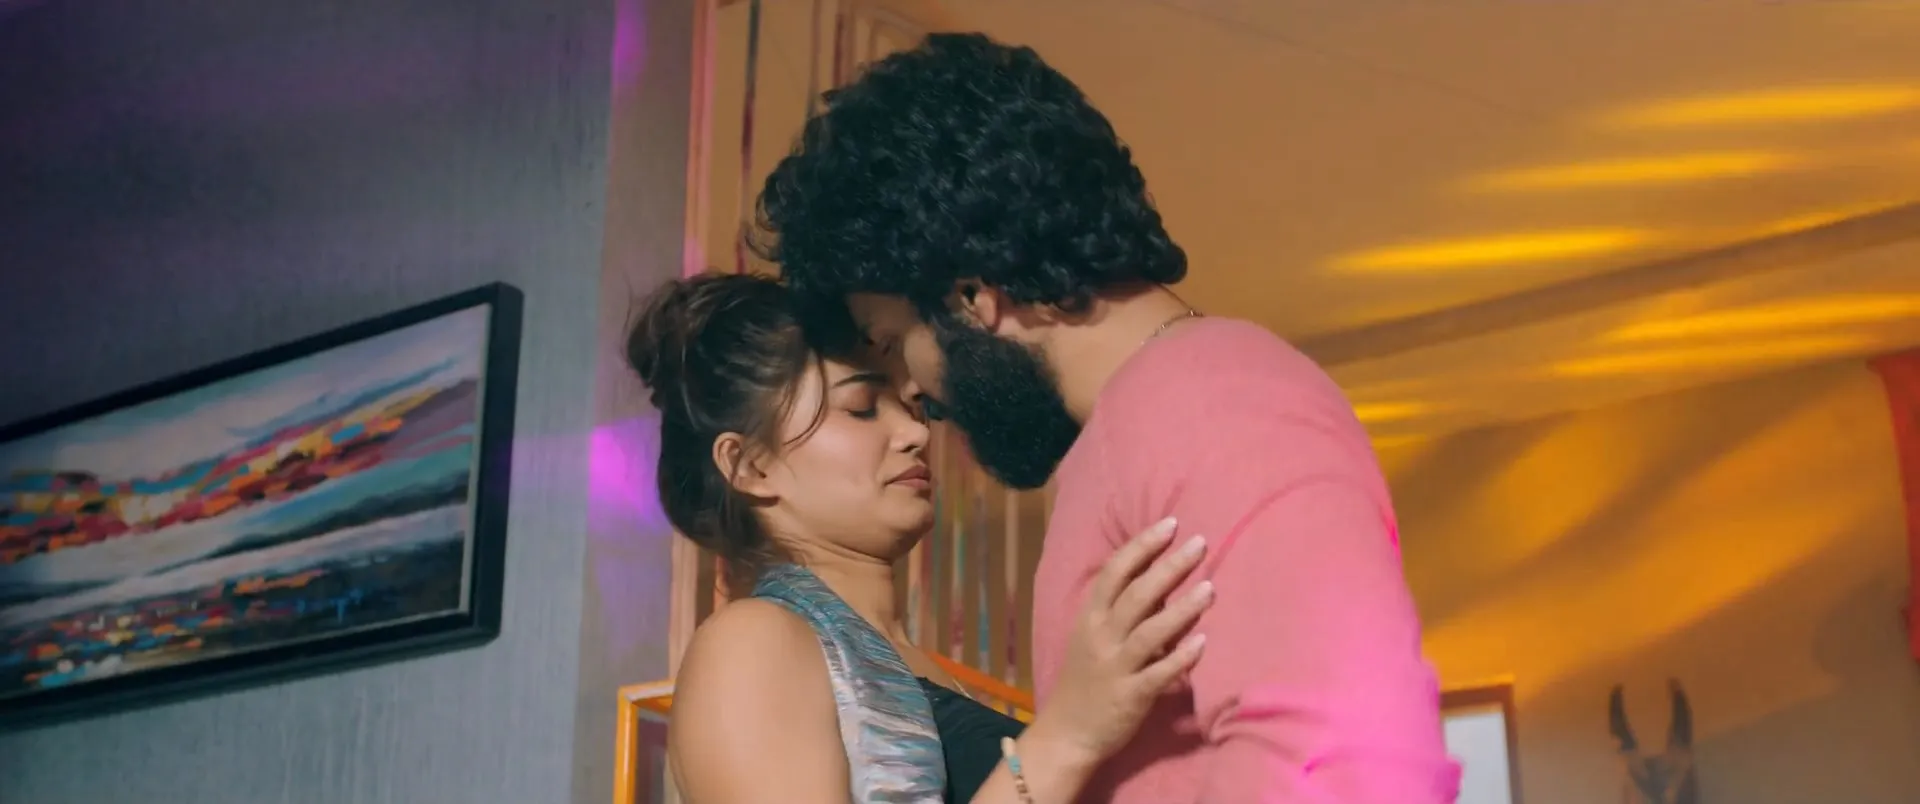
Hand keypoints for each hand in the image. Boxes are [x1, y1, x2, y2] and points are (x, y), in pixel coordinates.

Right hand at [1027, 517, 1211, 766]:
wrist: (1067, 733)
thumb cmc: (1084, 680)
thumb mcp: (1092, 638)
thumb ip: (1120, 610)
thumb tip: (1160, 579)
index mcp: (1090, 618)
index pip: (1115, 573)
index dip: (1142, 547)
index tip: (1170, 525)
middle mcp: (1101, 637)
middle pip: (1136, 594)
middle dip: (1168, 567)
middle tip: (1199, 544)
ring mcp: (1115, 667)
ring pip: (1150, 631)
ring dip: (1181, 609)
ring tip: (1210, 588)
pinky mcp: (1131, 696)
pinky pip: (1158, 674)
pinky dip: (1180, 658)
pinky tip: (1203, 642)